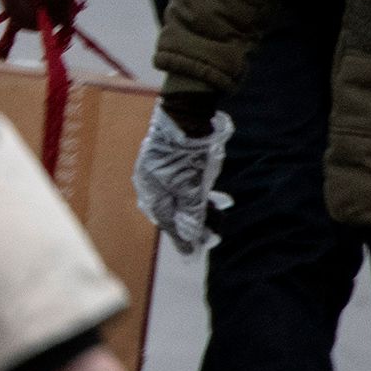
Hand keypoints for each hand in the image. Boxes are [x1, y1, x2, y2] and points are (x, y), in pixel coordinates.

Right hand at [131, 105, 231, 255]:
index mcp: (151, 193)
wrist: (183, 117)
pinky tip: (212, 193)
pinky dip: (197, 192)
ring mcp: (159, 172)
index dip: (182, 238)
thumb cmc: (185, 155)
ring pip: (180, 197)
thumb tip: (191, 238)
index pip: (167, 222)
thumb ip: (191, 213)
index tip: (192, 253)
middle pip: (173, 211)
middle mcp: (150, 185)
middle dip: (193, 223)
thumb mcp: (192, 187)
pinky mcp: (169, 161)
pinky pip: (182, 185)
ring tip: (219, 209)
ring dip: (198, 207)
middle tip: (213, 234)